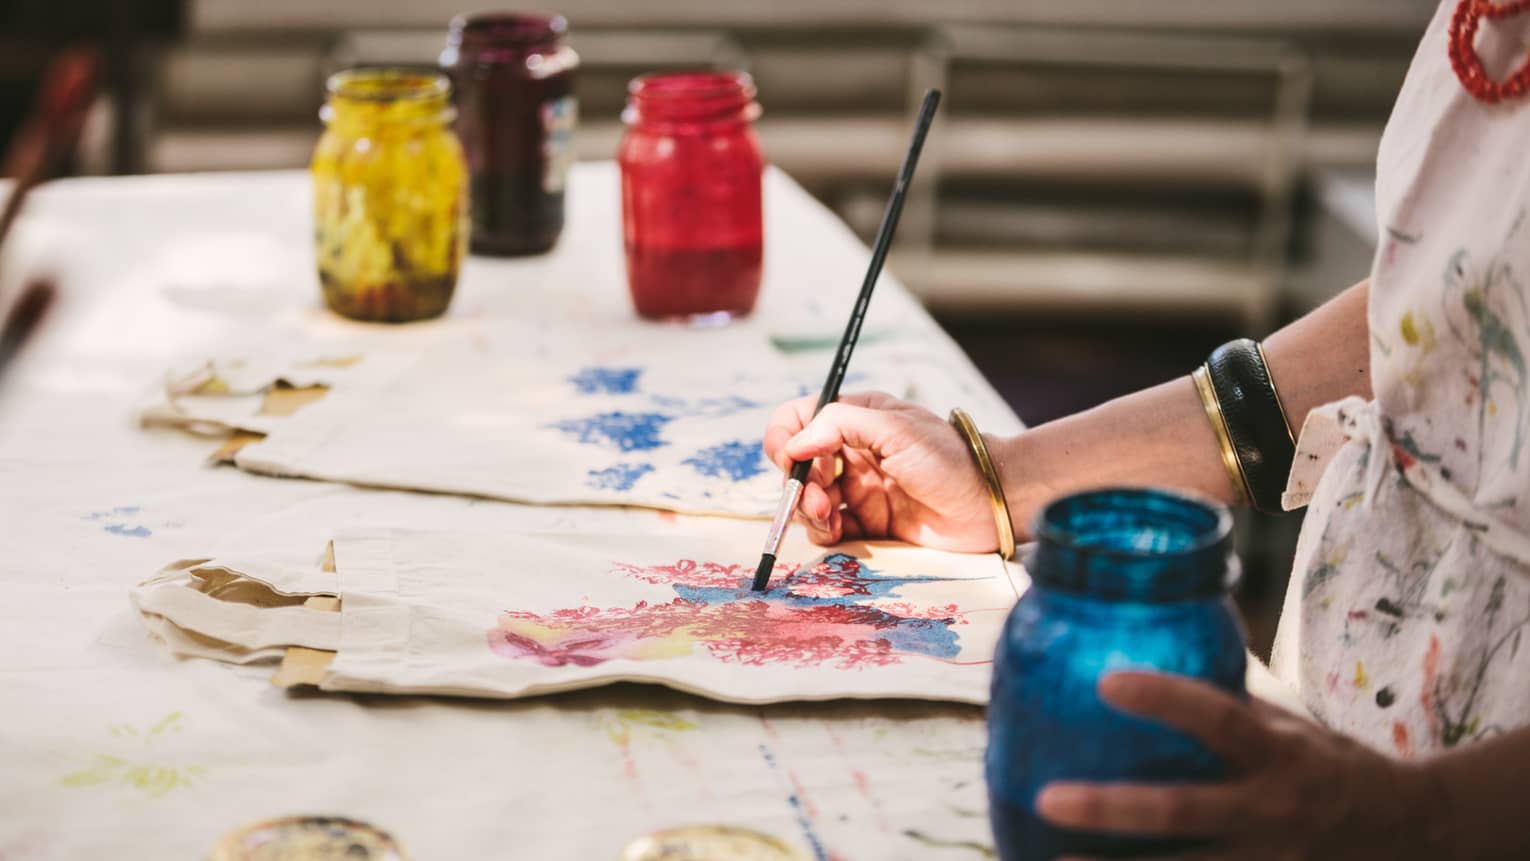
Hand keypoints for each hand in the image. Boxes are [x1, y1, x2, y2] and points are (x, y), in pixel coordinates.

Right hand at [761, 391, 996, 551]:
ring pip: (808, 500)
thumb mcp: (895, 428)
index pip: (799, 419)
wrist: (988, 505)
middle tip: (819, 498)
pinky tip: (837, 532)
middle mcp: (851, 453)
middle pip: (798, 466)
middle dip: (798, 483)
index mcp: (855, 419)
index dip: (784, 437)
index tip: (790, 458)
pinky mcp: (867, 524)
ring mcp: (857, 490)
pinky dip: (823, 532)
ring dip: (808, 510)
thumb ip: (840, 425)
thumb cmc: (949, 458)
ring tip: (828, 517)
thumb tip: (795, 444)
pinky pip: (828, 530)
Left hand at [1035, 672, 1447, 860]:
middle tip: (1047, 798)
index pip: (1218, 719)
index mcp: (1279, 755)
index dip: (1164, 699)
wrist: (1415, 833)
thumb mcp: (1291, 727)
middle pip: (1182, 813)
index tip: (1105, 682)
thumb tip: (1156, 658)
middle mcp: (1271, 812)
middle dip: (1112, 809)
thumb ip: (1230, 708)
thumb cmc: (1332, 766)